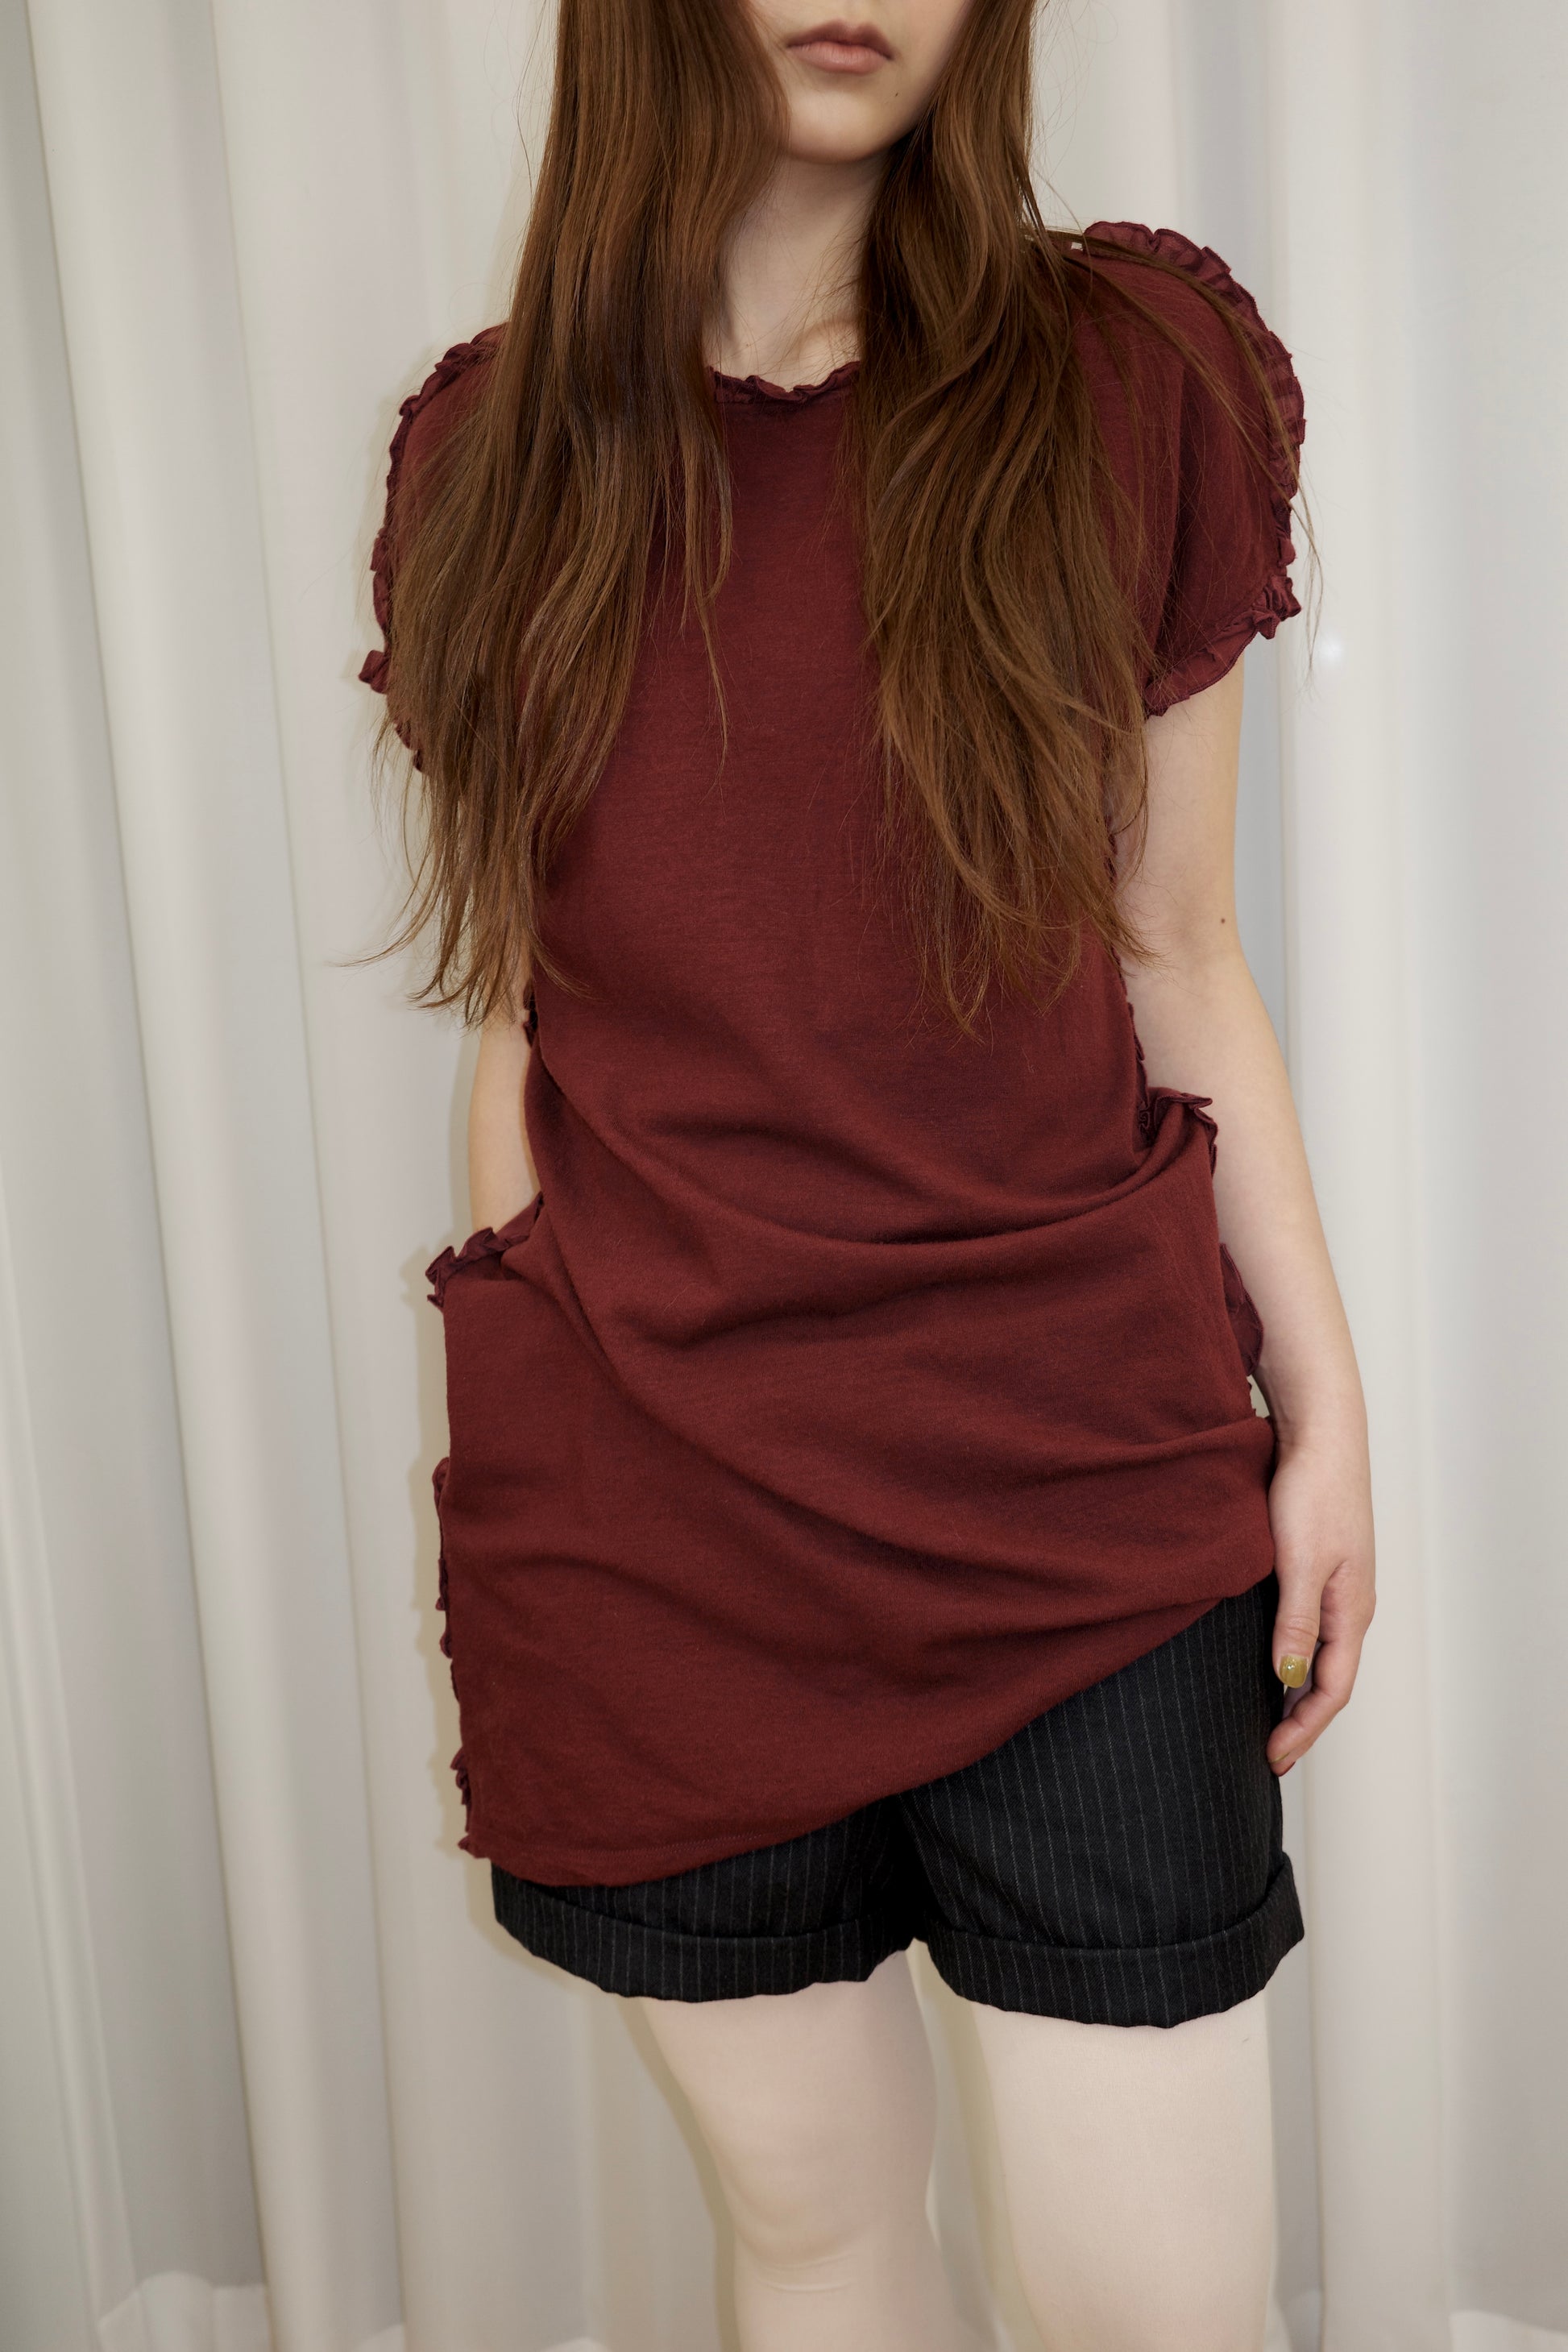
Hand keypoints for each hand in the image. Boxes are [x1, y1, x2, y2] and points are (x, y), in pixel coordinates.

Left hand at [1263, 1424, 1375, 1773]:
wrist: (1321, 1434)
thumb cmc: (1313, 1490)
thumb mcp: (1299, 1561)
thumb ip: (1296, 1622)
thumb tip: (1289, 1679)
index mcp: (1351, 1611)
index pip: (1332, 1690)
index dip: (1303, 1730)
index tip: (1273, 1758)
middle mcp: (1350, 1605)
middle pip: (1330, 1681)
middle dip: (1302, 1721)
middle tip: (1270, 1754)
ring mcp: (1338, 1587)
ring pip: (1321, 1656)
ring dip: (1298, 1693)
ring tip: (1269, 1720)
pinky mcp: (1322, 1568)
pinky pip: (1312, 1630)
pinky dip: (1294, 1658)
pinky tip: (1272, 1660)